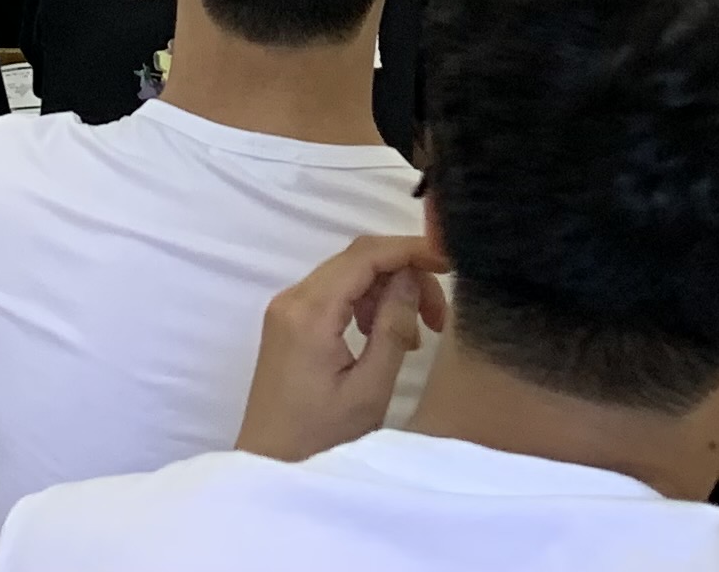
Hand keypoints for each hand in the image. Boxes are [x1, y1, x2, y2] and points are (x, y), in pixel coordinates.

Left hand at [236, 232, 447, 463]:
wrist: (269, 468)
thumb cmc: (321, 438)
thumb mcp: (369, 389)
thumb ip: (392, 327)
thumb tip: (411, 278)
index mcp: (309, 311)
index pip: (364, 255)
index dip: (409, 249)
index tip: (449, 262)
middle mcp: (292, 298)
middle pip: (357, 260)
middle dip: (404, 275)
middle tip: (438, 317)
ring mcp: (286, 309)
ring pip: (347, 275)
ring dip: (387, 291)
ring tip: (416, 335)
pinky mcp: (288, 322)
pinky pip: (333, 294)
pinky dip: (365, 304)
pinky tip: (384, 336)